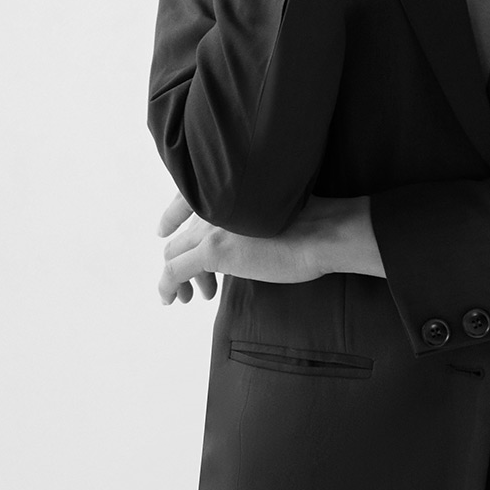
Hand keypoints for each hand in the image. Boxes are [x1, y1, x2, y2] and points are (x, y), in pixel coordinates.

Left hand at [156, 191, 382, 305]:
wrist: (324, 231)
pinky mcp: (212, 251)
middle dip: (186, 260)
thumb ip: (248, 219)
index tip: (165, 229)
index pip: (184, 199)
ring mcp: (211, 227)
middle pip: (182, 235)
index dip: (171, 217)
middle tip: (205, 284)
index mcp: (228, 190)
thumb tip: (243, 240)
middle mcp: (214, 203)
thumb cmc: (313, 224)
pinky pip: (173, 272)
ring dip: (181, 277)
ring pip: (174, 254)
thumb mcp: (273, 212)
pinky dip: (167, 287)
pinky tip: (171, 299)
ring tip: (202, 295)